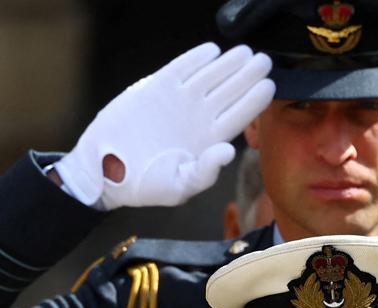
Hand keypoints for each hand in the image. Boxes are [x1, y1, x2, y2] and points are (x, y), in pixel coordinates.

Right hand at [53, 43, 274, 209]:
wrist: (106, 170)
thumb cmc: (146, 185)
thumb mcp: (180, 186)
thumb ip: (206, 172)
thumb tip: (228, 151)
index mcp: (210, 139)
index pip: (240, 115)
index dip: (255, 100)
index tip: (270, 85)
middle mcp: (199, 117)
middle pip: (230, 91)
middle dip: (248, 76)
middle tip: (264, 61)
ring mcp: (179, 101)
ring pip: (210, 76)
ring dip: (228, 63)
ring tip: (245, 52)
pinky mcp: (156, 88)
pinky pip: (180, 69)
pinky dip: (195, 59)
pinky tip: (212, 50)